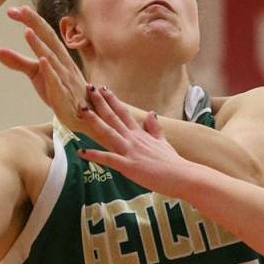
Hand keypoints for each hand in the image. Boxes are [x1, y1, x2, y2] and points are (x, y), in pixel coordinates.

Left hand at [0, 5, 91, 131]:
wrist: (84, 116)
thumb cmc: (61, 91)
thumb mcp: (37, 74)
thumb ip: (19, 62)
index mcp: (58, 55)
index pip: (44, 33)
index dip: (30, 20)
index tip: (12, 10)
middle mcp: (63, 63)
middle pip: (49, 39)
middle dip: (36, 23)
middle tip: (21, 9)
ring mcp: (64, 78)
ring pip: (51, 58)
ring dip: (40, 45)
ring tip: (27, 31)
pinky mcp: (62, 95)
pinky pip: (56, 81)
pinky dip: (50, 70)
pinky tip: (42, 61)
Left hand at [75, 86, 189, 197]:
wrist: (182, 175)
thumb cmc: (173, 162)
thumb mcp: (163, 142)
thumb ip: (155, 128)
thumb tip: (151, 113)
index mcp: (141, 134)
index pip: (124, 112)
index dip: (113, 100)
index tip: (103, 89)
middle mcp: (133, 139)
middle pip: (113, 117)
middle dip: (100, 102)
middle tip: (89, 88)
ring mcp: (130, 151)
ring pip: (108, 132)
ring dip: (94, 120)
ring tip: (81, 109)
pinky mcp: (128, 166)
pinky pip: (108, 159)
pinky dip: (94, 155)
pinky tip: (81, 152)